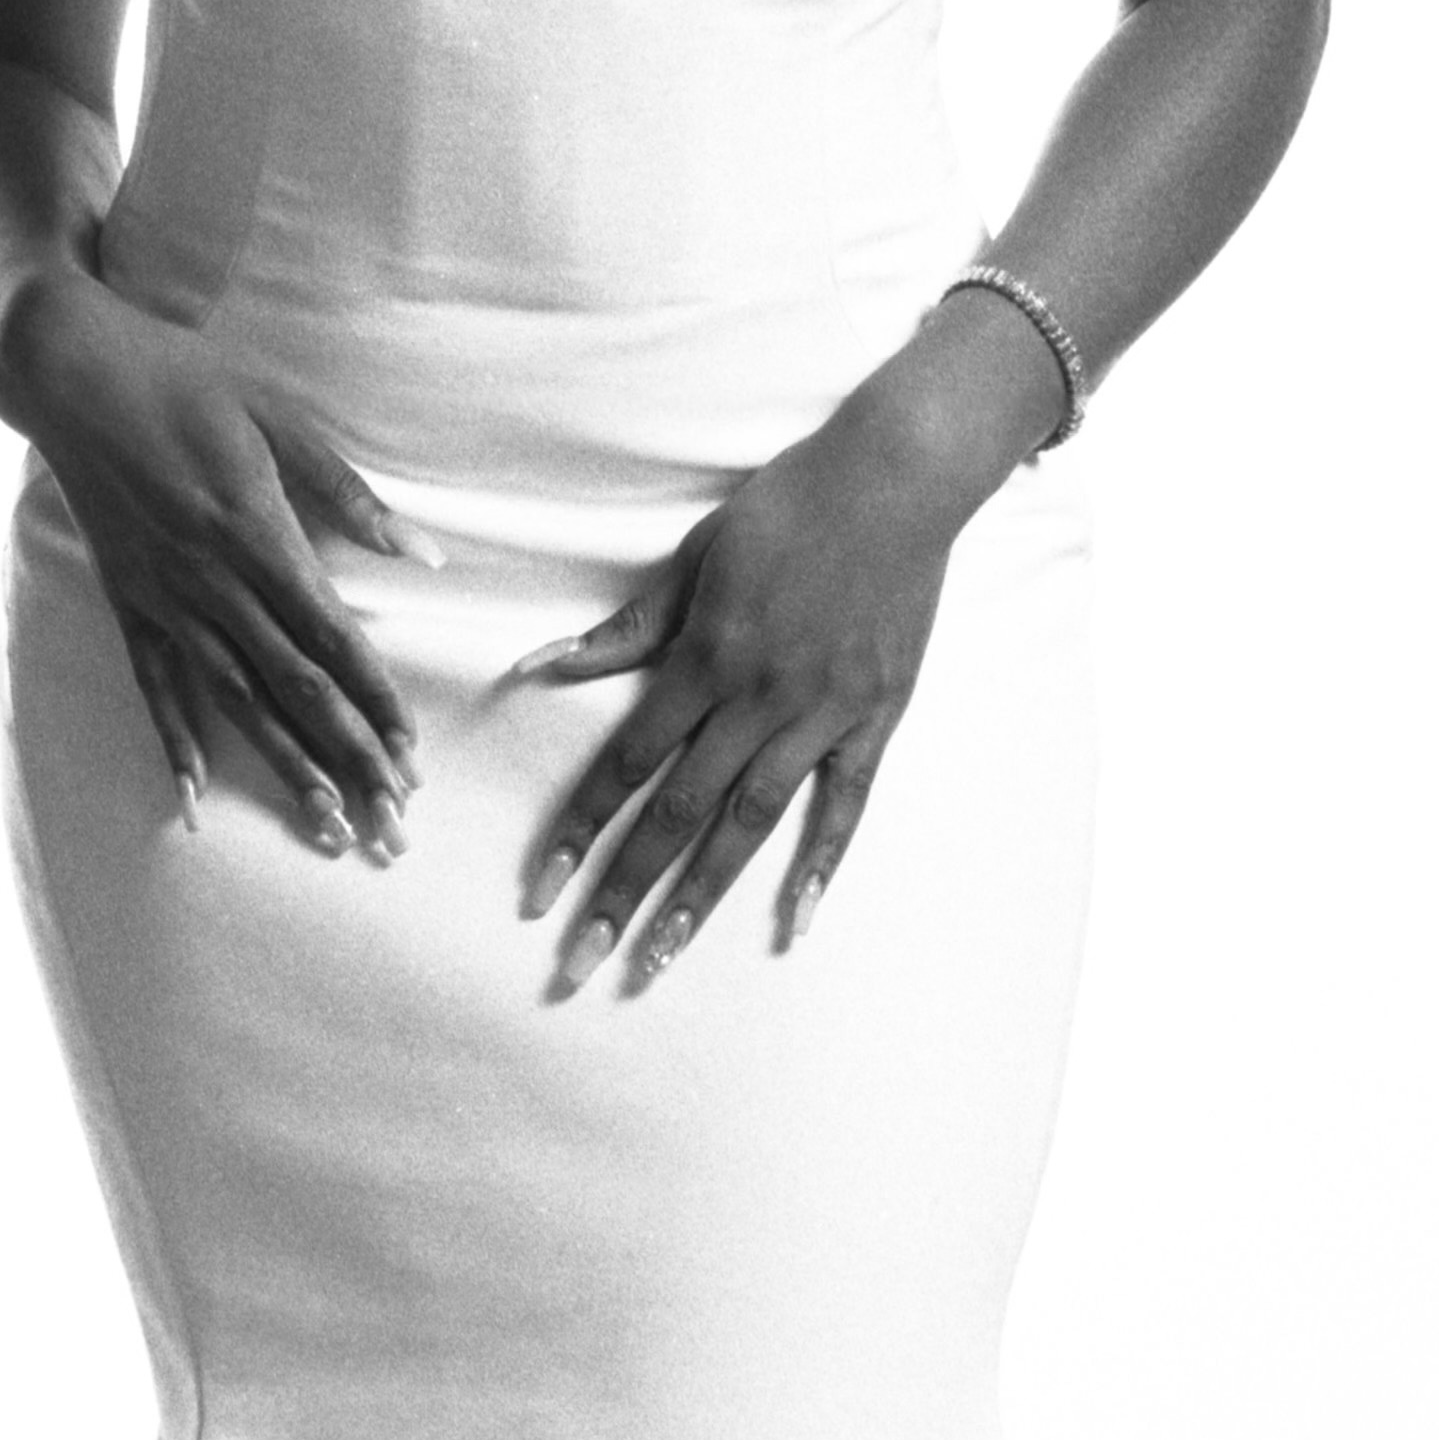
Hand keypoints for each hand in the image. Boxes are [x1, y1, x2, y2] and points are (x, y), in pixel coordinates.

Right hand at [0, 271, 423, 857]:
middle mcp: (212, 580)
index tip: (412, 755)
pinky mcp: (125, 600)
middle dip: (348, 757)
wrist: (74, 370)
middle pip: (293, 686)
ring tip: (325, 824)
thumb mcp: (280, 420)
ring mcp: (164, 597)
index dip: (375, 701)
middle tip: (389, 820)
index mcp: (259, 533)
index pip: (332, 639)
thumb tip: (423, 553)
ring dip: (282, 766)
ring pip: (233, 700)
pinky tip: (195, 799)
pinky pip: (153, 685)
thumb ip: (348, 495)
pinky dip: (174, 742)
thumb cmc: (186, 382)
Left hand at [515, 375, 994, 994]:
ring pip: (750, 824)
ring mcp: (822, 714)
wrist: (899, 477)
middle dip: (622, 892)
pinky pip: (846, 805)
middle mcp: (758, 698)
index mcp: (706, 657)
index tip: (539, 890)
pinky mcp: (876, 717)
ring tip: (659, 959)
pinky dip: (820, 865)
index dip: (577, 830)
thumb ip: (629, 628)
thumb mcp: (698, 556)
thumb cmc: (790, 506)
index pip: (626, 763)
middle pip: (676, 813)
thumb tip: (544, 666)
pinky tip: (793, 921)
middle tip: (578, 962)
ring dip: (699, 896)